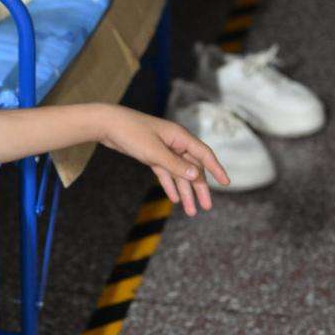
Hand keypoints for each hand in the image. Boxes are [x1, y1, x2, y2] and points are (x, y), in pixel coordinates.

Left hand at [97, 105, 228, 216]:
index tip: (226, 183)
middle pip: (193, 168)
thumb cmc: (131, 133)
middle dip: (199, 188)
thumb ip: (175, 165)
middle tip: (206, 207)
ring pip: (179, 173)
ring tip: (190, 211)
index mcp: (180, 137)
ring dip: (185, 192)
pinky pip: (165, 173)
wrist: (107, 124)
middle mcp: (175, 143)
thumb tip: (197, 175)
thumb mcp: (154, 152)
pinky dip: (170, 185)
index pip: (204, 154)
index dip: (216, 169)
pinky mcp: (151, 155)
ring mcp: (163, 149)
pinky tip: (174, 199)